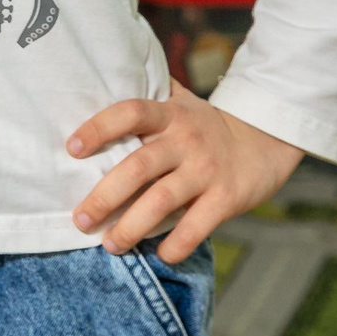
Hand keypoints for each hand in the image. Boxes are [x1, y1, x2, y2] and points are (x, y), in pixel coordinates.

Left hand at [68, 84, 302, 263]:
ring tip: (110, 245)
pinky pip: (196, 226)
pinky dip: (176, 245)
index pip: (130, 112)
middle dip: (105, 196)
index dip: (99, 127)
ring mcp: (206, 171)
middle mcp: (186, 141)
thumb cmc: (206, 124)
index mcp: (170, 115)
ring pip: (162, 201)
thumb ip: (148, 95)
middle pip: (138, 167)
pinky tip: (159, 256)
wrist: (265, 141)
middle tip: (81, 219)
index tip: (71, 148)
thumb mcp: (181, 102)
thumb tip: (102, 79)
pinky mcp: (226, 198)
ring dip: (132, 227)